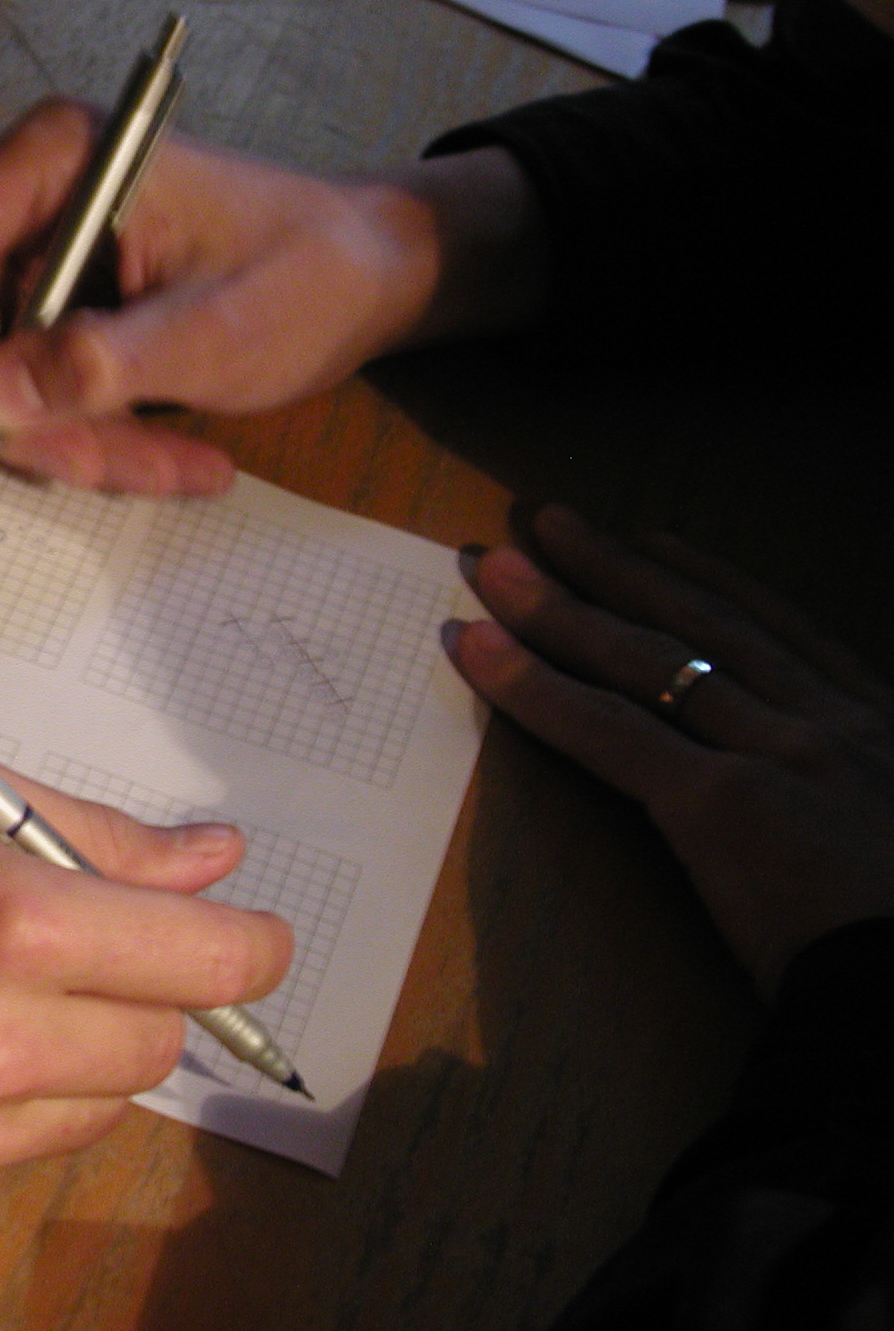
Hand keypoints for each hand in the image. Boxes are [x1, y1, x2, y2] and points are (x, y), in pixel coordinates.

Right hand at [0, 98, 450, 494]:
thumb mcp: (218, 332)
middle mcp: (32, 201)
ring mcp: (44, 258)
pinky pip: (36, 392)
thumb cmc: (313, 276)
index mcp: (59, 161)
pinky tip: (171, 454)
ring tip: (173, 466)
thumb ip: (104, 362)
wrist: (373, 278)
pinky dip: (92, 437)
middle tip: (109, 464)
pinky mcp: (62, 309)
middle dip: (28, 413)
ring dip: (71, 441)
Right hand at [0, 753, 291, 1213]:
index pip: (209, 965)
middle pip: (160, 1046)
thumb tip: (215, 862)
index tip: (244, 933)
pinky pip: (6, 1152)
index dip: (246, 944)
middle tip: (83, 942)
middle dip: (148, 990)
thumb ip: (99, 835)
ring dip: (78, 1050)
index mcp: (9, 926)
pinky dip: (2, 1101)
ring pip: (92, 1108)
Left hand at [447, 507, 893, 994]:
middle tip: (547, 523)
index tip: (657, 541)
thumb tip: (810, 807)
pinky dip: (531, 684)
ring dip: (558, 605)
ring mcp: (781, 756)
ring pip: (647, 660)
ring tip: (494, 567)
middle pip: (703, 624)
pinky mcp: (724, 804)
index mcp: (886, 728)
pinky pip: (607, 729)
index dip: (710, 579)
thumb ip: (856, 803)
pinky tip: (478, 649)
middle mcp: (834, 723)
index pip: (784, 630)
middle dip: (615, 568)